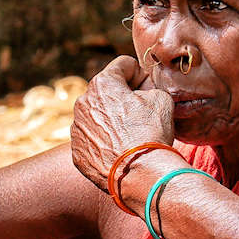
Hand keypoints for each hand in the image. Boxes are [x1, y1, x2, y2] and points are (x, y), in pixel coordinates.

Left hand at [70, 55, 174, 189]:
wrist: (139, 174)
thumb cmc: (150, 132)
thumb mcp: (161, 98)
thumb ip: (149, 88)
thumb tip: (142, 95)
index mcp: (102, 84)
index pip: (124, 65)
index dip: (141, 75)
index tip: (149, 91)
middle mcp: (83, 102)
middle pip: (107, 91)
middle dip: (123, 98)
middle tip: (142, 115)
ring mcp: (77, 128)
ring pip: (97, 116)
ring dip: (112, 121)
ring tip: (131, 137)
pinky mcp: (76, 152)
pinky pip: (92, 139)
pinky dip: (104, 142)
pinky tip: (120, 151)